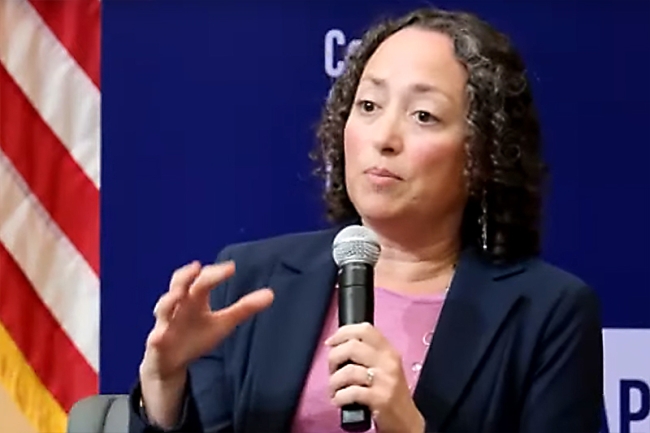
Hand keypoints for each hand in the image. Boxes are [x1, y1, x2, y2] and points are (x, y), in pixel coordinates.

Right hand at [140, 260, 273, 381]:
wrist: (170, 363)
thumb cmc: (196, 336)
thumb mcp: (223, 323)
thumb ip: (244, 308)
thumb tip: (271, 294)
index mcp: (194, 298)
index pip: (203, 280)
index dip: (215, 273)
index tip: (231, 267)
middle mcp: (178, 306)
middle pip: (178, 285)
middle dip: (186, 276)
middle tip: (197, 267)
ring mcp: (165, 324)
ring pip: (163, 308)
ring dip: (168, 300)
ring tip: (178, 293)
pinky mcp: (157, 344)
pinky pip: (155, 339)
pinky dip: (157, 336)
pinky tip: (159, 336)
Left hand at [325, 323, 424, 432]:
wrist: (406, 421)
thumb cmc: (390, 393)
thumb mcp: (384, 367)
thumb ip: (367, 354)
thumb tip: (337, 346)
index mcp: (388, 351)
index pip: (365, 329)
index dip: (343, 332)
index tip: (330, 343)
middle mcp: (388, 361)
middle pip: (352, 346)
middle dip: (334, 358)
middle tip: (332, 371)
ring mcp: (385, 380)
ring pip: (349, 370)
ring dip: (334, 382)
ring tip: (334, 390)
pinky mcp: (380, 398)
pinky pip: (351, 392)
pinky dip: (339, 396)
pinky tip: (339, 400)